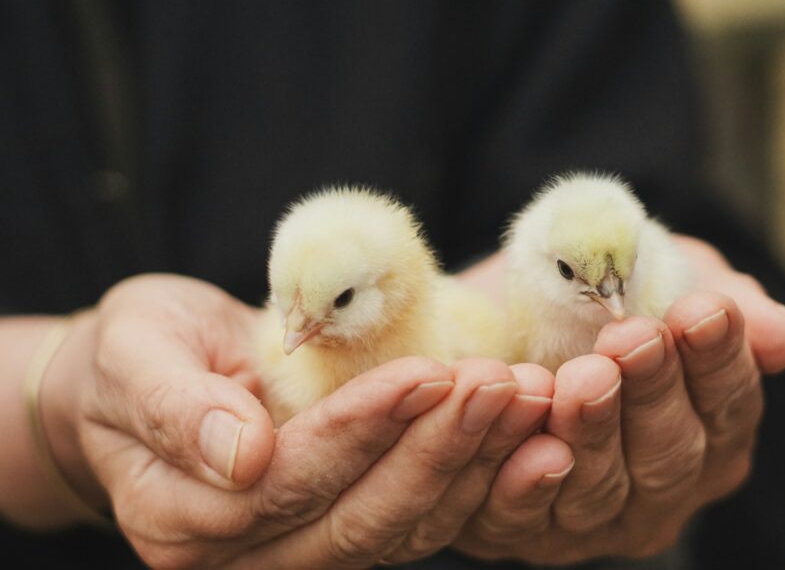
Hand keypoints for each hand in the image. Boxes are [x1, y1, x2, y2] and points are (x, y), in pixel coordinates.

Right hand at [46, 274, 545, 567]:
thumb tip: (241, 457)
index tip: (430, 372)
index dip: (362, 430)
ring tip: (529, 398)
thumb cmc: (137, 355)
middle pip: (360, 518)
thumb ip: (176, 406)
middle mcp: (248, 555)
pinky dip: (480, 475)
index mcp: (183, 517)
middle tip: (504, 383)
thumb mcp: (136, 353)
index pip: (289, 481)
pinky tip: (527, 429)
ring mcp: (303, 551)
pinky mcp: (349, 530)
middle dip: (440, 448)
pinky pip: (422, 518)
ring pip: (405, 527)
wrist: (150, 380)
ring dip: (476, 463)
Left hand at [453, 237, 784, 562]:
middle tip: (633, 338)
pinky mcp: (523, 531)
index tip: (701, 309)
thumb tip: (784, 337)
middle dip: (653, 392)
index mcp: (713, 435)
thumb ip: (724, 304)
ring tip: (579, 379)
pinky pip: (522, 516)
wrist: (498, 322)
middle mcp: (662, 492)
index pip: (729, 405)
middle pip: (670, 455)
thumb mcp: (664, 281)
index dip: (718, 359)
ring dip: (592, 432)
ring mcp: (594, 521)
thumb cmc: (598, 304)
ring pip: (601, 491)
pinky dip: (522, 477)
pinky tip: (524, 430)